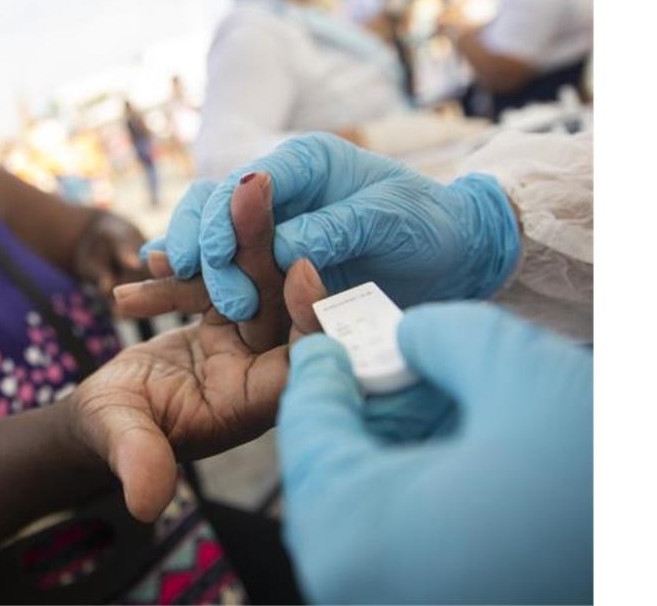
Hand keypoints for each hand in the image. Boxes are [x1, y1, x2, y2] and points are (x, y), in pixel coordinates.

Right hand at [69, 173, 294, 520]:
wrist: (99, 410)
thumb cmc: (110, 429)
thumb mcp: (120, 437)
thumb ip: (139, 459)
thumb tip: (145, 502)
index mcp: (253, 403)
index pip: (301, 360)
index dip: (309, 316)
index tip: (300, 266)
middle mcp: (262, 370)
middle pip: (282, 306)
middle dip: (274, 251)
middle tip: (262, 193)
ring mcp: (246, 342)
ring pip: (257, 279)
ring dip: (247, 234)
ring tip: (242, 184)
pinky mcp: (226, 317)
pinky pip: (229, 271)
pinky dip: (213, 245)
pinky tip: (204, 209)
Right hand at [144, 133, 520, 319]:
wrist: (453, 256)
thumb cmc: (431, 227)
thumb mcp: (392, 221)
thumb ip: (337, 229)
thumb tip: (283, 249)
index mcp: (308, 163)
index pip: (251, 181)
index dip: (224, 216)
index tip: (209, 256)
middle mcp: (278, 190)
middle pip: (215, 205)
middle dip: (196, 243)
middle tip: (191, 280)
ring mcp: (267, 227)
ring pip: (204, 234)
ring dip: (175, 263)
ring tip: (138, 292)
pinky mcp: (264, 262)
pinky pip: (214, 268)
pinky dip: (179, 281)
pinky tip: (142, 293)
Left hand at [280, 303, 591, 603]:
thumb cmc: (608, 485)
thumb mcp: (523, 377)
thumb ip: (443, 338)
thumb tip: (410, 336)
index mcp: (357, 537)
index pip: (308, 432)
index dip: (321, 370)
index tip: (331, 336)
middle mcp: (359, 590)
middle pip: (334, 475)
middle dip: (360, 411)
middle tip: (385, 361)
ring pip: (372, 515)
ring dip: (393, 452)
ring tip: (431, 399)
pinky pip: (408, 547)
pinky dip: (423, 496)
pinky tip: (464, 453)